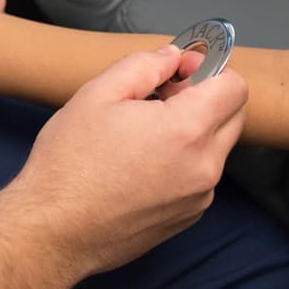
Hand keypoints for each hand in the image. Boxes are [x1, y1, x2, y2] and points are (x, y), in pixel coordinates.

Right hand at [7, 45, 246, 276]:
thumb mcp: (97, 94)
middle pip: (232, 115)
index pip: (234, 86)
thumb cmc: (69, 164)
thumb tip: (171, 58)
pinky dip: (183, 160)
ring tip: (143, 131)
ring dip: (193, 129)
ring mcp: (199, 197)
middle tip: (160, 95)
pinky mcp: (187, 217)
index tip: (179, 69)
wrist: (54, 230)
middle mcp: (204, 167)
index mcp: (186, 130)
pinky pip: (200, 176)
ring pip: (215, 147)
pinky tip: (140, 162)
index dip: (209, 67)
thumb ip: (144, 65)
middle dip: (205, 96)